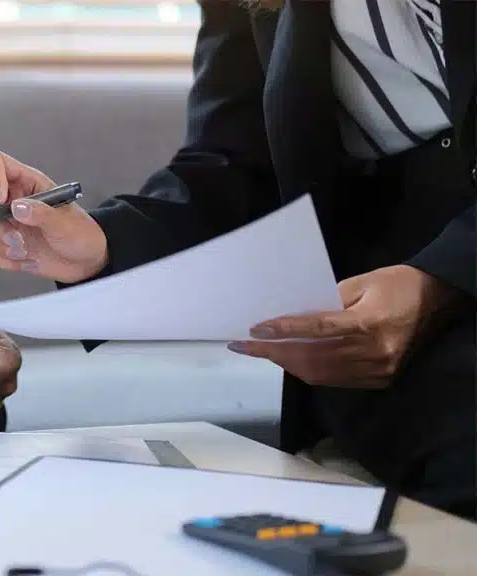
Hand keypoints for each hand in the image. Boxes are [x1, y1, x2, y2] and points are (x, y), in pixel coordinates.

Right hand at [0, 148, 108, 282]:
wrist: (84, 262)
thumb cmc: (79, 234)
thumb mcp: (66, 223)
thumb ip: (42, 214)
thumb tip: (16, 208)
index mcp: (25, 181)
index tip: (0, 202)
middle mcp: (9, 199)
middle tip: (15, 238)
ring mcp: (2, 222)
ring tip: (23, 252)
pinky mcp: (0, 245)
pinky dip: (2, 260)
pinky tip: (25, 262)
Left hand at [227, 265, 466, 387]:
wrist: (437, 299)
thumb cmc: (397, 284)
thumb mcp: (361, 282)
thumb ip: (326, 301)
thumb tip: (290, 315)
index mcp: (370, 322)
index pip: (317, 330)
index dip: (284, 331)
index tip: (255, 330)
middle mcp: (375, 351)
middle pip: (314, 357)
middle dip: (275, 352)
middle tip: (246, 346)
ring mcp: (379, 370)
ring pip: (321, 374)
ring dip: (287, 364)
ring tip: (262, 353)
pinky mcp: (381, 379)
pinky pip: (335, 380)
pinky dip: (309, 371)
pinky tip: (290, 360)